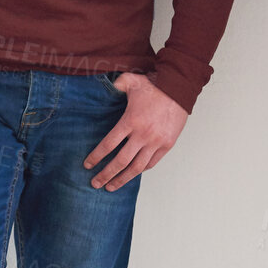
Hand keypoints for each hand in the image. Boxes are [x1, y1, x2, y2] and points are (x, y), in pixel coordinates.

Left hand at [83, 72, 188, 191]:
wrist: (180, 89)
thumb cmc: (155, 86)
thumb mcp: (131, 81)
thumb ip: (116, 85)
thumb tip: (106, 87)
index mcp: (131, 121)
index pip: (109, 145)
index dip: (96, 157)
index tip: (88, 165)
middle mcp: (143, 135)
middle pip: (120, 162)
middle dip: (106, 175)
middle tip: (95, 183)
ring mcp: (156, 142)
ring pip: (136, 168)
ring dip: (122, 179)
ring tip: (112, 186)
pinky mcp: (167, 145)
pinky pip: (151, 163)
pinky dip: (141, 170)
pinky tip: (132, 173)